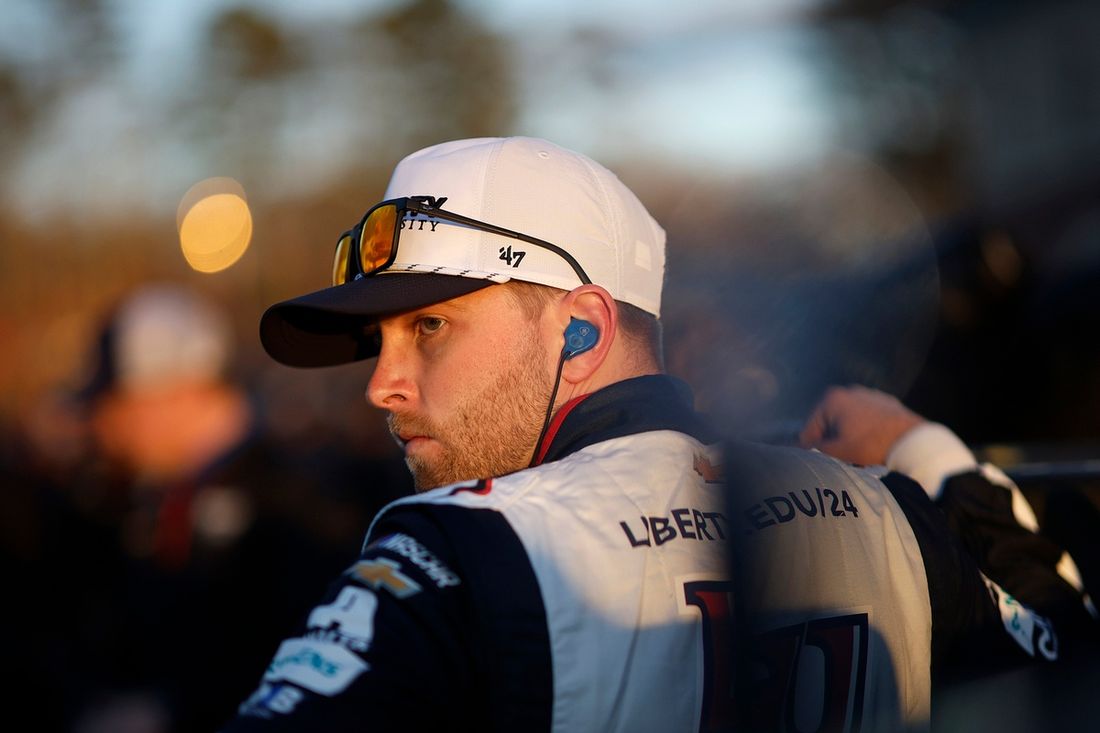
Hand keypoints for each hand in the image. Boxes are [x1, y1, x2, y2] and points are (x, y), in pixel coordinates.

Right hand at [799, 385, 924, 465]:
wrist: (913, 443)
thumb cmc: (871, 446)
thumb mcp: (837, 451)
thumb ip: (815, 449)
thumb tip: (802, 448)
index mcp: (832, 399)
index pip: (809, 428)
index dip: (809, 448)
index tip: (814, 462)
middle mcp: (849, 391)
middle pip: (830, 422)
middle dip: (831, 441)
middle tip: (838, 460)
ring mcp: (870, 394)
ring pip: (849, 420)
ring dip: (848, 436)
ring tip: (857, 456)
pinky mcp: (887, 402)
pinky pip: (868, 418)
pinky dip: (865, 431)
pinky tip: (873, 446)